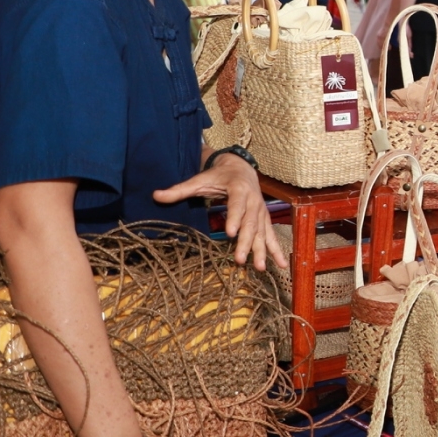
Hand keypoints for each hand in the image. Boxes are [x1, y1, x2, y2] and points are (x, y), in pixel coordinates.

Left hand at [156, 156, 286, 271]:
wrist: (241, 168)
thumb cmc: (218, 176)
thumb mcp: (200, 180)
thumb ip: (179, 190)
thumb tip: (155, 195)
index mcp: (239, 189)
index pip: (237, 205)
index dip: (235, 218)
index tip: (231, 233)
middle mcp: (254, 200)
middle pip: (251, 224)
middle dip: (246, 243)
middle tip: (239, 260)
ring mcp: (261, 211)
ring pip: (262, 233)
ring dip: (262, 251)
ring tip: (260, 268)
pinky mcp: (264, 219)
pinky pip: (270, 236)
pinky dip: (276, 250)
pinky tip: (282, 265)